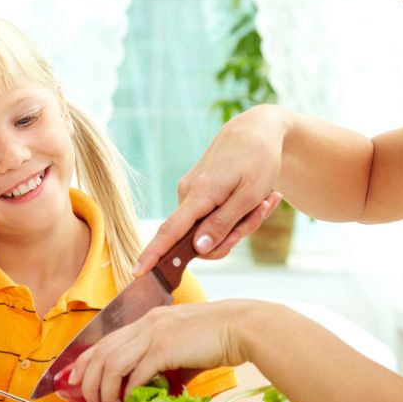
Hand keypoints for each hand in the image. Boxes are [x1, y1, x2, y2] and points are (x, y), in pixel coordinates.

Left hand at [69, 301, 253, 401]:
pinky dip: (129, 393)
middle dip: (87, 381)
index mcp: (148, 321)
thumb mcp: (183, 349)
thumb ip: (164, 365)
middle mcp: (146, 324)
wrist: (242, 327)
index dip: (85, 361)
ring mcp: (154, 334)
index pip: (105, 340)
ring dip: (104, 391)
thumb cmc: (218, 340)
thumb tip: (154, 390)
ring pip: (112, 364)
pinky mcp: (165, 348)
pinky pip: (136, 374)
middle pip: (101, 353)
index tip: (75, 380)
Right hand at [135, 107, 287, 275]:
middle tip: (262, 209)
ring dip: (242, 222)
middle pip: (202, 238)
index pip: (170, 231)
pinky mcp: (198, 192)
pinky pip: (215, 216)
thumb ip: (223, 224)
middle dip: (235, 234)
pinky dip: (237, 213)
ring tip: (265, 197)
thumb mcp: (249, 196)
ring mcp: (192, 192)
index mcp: (199, 194)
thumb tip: (199, 249)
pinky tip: (260, 196)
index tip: (137, 272)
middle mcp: (188, 194)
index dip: (154, 254)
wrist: (255, 129)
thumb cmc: (258, 160)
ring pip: (212, 228)